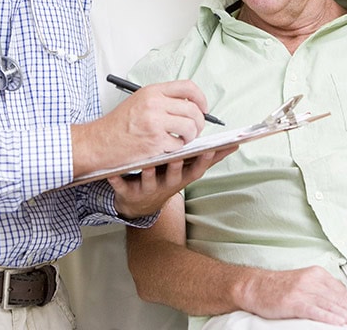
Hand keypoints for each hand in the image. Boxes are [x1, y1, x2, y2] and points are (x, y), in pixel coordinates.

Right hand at [71, 80, 209, 176]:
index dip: (201, 99)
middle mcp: (154, 104)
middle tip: (195, 130)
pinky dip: (177, 148)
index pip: (188, 87)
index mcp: (152, 91)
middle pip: (193, 110)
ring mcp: (155, 123)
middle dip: (199, 122)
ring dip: (190, 136)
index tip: (203, 108)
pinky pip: (179, 144)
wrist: (99, 142)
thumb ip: (163, 100)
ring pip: (190, 127)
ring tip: (182, 140)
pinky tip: (168, 148)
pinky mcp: (155, 142)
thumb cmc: (118, 124)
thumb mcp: (139, 101)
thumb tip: (190, 106)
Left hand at [108, 148, 235, 218]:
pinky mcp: (128, 193)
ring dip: (148, 173)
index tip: (210, 148)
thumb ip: (209, 157)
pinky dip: (117, 181)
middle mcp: (167, 185)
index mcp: (182, 177)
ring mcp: (148, 190)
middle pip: (174, 176)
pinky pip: (121, 187)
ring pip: (148, 181)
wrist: (141, 203)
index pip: (196, 168)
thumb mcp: (189, 171)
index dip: (203, 160)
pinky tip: (112, 174)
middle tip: (178, 155)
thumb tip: (235, 144)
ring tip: (147, 162)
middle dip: (176, 167)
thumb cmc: (167, 179)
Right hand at [240, 266, 346, 329]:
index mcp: (317, 274)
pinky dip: (328, 317)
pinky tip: (339, 323)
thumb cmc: (281, 288)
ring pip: (331, 305)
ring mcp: (302, 290)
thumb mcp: (309, 285)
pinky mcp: (293, 301)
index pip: (342, 292)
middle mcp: (312, 280)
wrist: (255, 286)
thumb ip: (334, 293)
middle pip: (339, 299)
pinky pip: (314, 310)